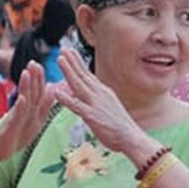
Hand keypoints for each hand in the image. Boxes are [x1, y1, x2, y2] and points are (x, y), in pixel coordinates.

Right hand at [0, 62, 51, 161]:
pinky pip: (17, 116)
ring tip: (27, 73)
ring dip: (26, 87)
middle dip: (33, 78)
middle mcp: (23, 112)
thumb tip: (52, 92)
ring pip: (23, 101)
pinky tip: (23, 99)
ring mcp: (16, 118)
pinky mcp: (11, 127)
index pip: (37, 92)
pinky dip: (20, 107)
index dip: (39, 80)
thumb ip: (43, 107)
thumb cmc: (15, 137)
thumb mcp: (35, 121)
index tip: (41, 66)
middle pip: (30, 92)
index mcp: (31, 111)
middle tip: (34, 62)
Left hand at [52, 46, 148, 160]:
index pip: (89, 76)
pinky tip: (56, 92)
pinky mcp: (92, 117)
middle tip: (63, 48)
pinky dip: (66, 99)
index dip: (78, 63)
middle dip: (72, 61)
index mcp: (104, 93)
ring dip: (69, 71)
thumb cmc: (122, 128)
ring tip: (60, 59)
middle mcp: (100, 95)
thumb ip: (99, 101)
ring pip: (79, 85)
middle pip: (83, 75)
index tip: (71, 52)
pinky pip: (76, 106)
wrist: (132, 139)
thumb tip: (91, 97)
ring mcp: (95, 105)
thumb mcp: (110, 109)